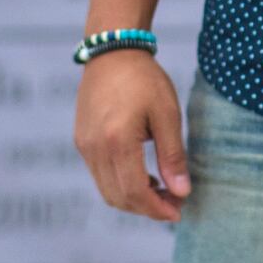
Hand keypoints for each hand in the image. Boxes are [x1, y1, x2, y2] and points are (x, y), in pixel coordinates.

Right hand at [73, 51, 189, 221]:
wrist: (112, 51)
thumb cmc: (144, 79)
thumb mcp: (167, 114)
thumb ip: (173, 156)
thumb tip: (181, 192)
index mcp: (117, 141)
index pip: (135, 192)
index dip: (157, 209)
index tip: (178, 211)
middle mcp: (95, 148)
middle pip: (119, 197)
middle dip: (147, 208)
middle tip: (173, 203)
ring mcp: (85, 146)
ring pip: (107, 190)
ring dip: (133, 199)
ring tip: (160, 190)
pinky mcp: (81, 141)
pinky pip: (100, 175)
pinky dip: (120, 184)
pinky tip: (141, 174)